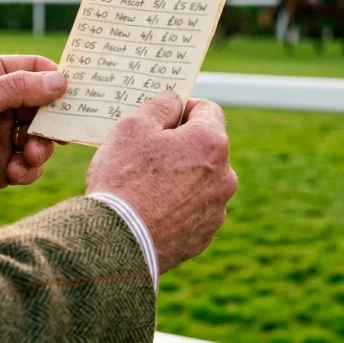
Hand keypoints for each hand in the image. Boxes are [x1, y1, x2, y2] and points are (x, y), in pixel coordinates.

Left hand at [0, 55, 67, 216]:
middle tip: (62, 130)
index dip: (57, 78)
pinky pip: (30, 165)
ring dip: (42, 147)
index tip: (78, 91)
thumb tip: (60, 79)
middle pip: (46, 106)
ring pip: (42, 137)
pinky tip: (14, 172)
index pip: (35, 69)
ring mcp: (2, 136)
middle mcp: (0, 104)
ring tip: (29, 154)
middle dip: (55, 119)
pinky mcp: (2, 166)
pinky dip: (28, 169)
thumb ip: (19, 88)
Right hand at [86, 92, 236, 272]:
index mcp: (212, 143)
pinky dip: (177, 207)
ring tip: (144, 186)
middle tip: (146, 152)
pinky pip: (192, 211)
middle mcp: (224, 177)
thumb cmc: (124, 178)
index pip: (208, 110)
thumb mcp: (134, 126)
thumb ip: (160, 106)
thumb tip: (174, 100)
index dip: (183, 108)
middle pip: (205, 148)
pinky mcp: (204, 237)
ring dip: (180, 177)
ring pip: (200, 182)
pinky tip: (150, 210)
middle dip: (181, 146)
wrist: (118, 243)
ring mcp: (216, 210)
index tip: (162, 116)